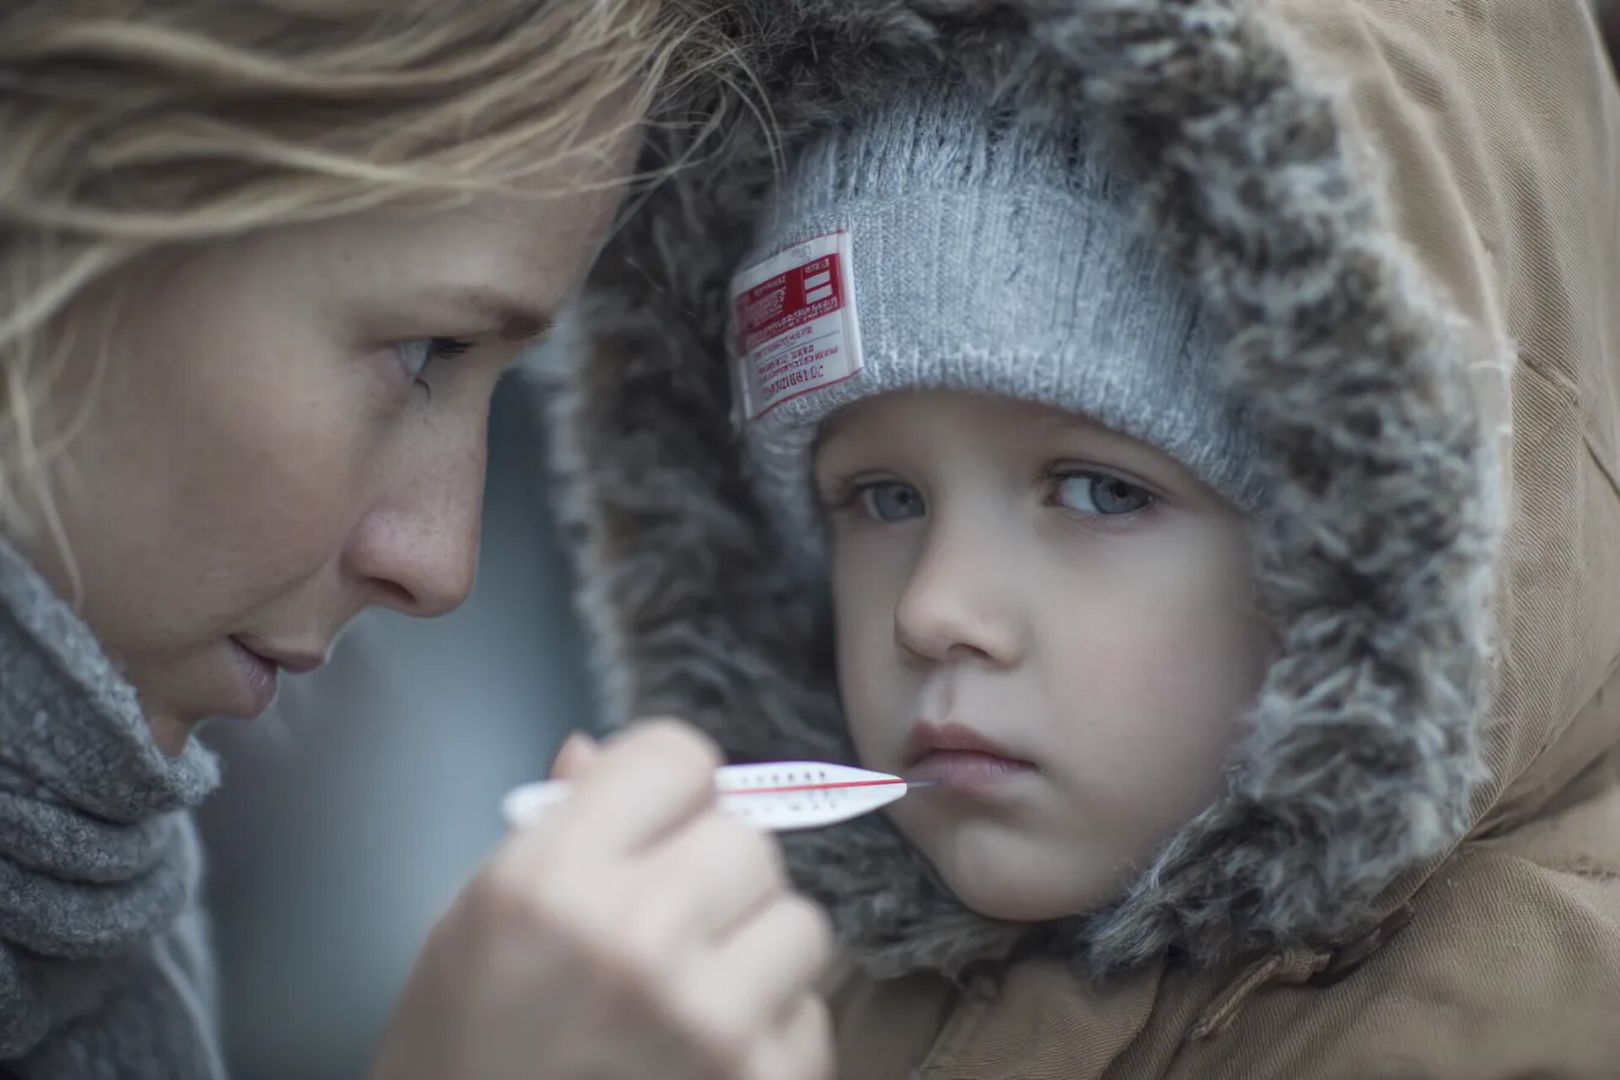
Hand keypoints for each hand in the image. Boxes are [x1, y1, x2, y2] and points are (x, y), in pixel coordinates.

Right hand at [369, 719, 834, 1079]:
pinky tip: (704, 1059)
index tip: (657, 826)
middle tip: (670, 926)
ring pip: (799, 922)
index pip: (679, 755)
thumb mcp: (470, 929)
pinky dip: (771, 1034)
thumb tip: (598, 753)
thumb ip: (551, 833)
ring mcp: (705, 1020)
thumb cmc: (459, 1059)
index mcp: (548, 881)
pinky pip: (811, 1015)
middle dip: (716, 873)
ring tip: (689, 997)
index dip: (671, 791)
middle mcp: (632, 938)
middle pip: (748, 837)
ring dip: (756, 952)